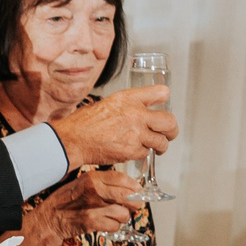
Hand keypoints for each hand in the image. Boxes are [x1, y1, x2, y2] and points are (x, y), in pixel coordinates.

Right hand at [14, 170, 139, 245]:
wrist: (48, 219)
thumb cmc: (65, 201)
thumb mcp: (81, 183)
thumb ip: (103, 182)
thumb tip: (129, 186)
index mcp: (92, 178)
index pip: (124, 179)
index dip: (134, 187)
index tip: (136, 191)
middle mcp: (94, 190)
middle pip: (129, 197)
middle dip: (133, 204)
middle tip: (129, 206)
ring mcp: (93, 207)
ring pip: (124, 214)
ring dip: (121, 217)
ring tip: (112, 216)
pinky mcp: (92, 222)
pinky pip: (115, 226)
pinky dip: (113, 226)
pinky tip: (105, 223)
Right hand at [49, 86, 176, 166]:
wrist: (72, 140)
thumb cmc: (84, 123)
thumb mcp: (106, 103)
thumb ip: (127, 103)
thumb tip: (141, 106)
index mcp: (129, 99)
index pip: (160, 92)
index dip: (163, 97)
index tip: (164, 101)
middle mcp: (136, 114)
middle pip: (169, 121)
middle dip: (172, 130)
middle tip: (169, 134)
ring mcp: (136, 134)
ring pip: (161, 141)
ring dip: (160, 146)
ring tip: (156, 147)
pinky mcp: (132, 150)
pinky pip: (145, 153)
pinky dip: (141, 153)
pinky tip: (133, 150)